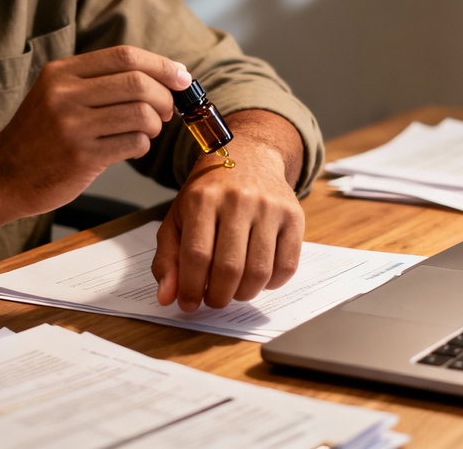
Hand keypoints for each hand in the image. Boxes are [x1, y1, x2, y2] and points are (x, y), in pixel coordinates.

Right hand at [0, 45, 191, 217]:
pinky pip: (133, 143)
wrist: (1, 177)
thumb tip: (159, 75)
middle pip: (139, 83)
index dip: (162, 64)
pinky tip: (132, 148)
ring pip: (141, 113)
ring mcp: (72, 125)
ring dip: (156, 124)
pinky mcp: (81, 156)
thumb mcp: (56, 95)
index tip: (181, 76)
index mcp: (62, 72)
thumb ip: (97, 81)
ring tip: (147, 131)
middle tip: (167, 111)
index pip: (125, 56)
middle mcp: (65, 94)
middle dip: (165, 97)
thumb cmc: (38, 137)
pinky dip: (143, 145)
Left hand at [152, 111, 305, 310]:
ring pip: (259, 272)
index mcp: (203, 199)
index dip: (191, 288)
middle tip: (213, 300)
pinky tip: (257, 278)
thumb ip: (168, 259)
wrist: (249, 158)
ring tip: (233, 290)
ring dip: (243, 294)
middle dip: (218, 297)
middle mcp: (239, 200)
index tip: (188, 304)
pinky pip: (287, 266)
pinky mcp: (294, 216)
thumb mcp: (178, 218)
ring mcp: (270, 207)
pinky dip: (271, 284)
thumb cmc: (208, 194)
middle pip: (229, 268)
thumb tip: (167, 298)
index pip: (197, 256)